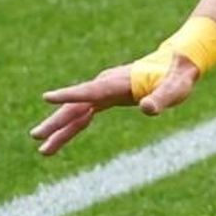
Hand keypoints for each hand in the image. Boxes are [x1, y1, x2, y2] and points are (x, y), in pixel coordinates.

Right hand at [30, 52, 203, 156]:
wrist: (178, 65)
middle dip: (57, 122)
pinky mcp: (107, 98)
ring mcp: (104, 92)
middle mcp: (106, 85)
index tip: (47, 97)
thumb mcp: (176, 89)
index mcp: (118, 83)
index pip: (91, 90)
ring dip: (60, 130)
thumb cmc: (178, 77)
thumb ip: (162, 99)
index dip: (70, 95)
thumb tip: (148, 108)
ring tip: (43, 150)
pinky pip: (84, 115)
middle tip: (36, 136)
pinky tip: (58, 141)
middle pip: (76, 106)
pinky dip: (72, 128)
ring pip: (76, 113)